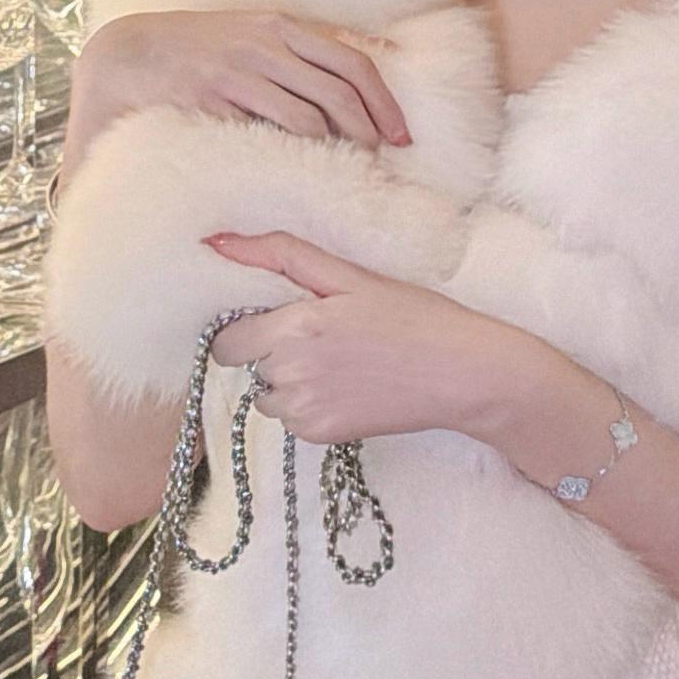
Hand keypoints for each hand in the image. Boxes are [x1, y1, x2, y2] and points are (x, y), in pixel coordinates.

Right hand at [62, 12, 410, 183]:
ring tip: (345, 169)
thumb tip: (374, 56)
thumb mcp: (253, 33)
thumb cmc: (199, 48)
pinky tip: (300, 170)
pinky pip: (266, 131)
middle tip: (382, 158)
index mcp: (280, 25)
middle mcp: (265, 44)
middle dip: (370, 128)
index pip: (352, 61)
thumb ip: (302, 48)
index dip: (384, 100)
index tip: (401, 134)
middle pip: (340, 89)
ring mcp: (238, 72)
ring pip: (308, 114)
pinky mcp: (212, 100)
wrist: (126, 54)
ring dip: (335, 146)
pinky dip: (292, 153)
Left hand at [202, 230, 552, 449]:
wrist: (462, 374)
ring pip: (267, 396)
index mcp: (294, 327)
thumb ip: (279, 255)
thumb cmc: (413, 317)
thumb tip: (216, 242)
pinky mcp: (321, 436)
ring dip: (287, 381)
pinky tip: (348, 388)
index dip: (245, 328)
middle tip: (320, 337)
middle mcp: (291, 374)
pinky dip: (309, 405)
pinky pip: (292, 420)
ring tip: (338, 363)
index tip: (278, 319)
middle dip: (269, 351)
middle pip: (246, 367)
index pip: (224, 342)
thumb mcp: (350, 276)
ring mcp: (305, 411)